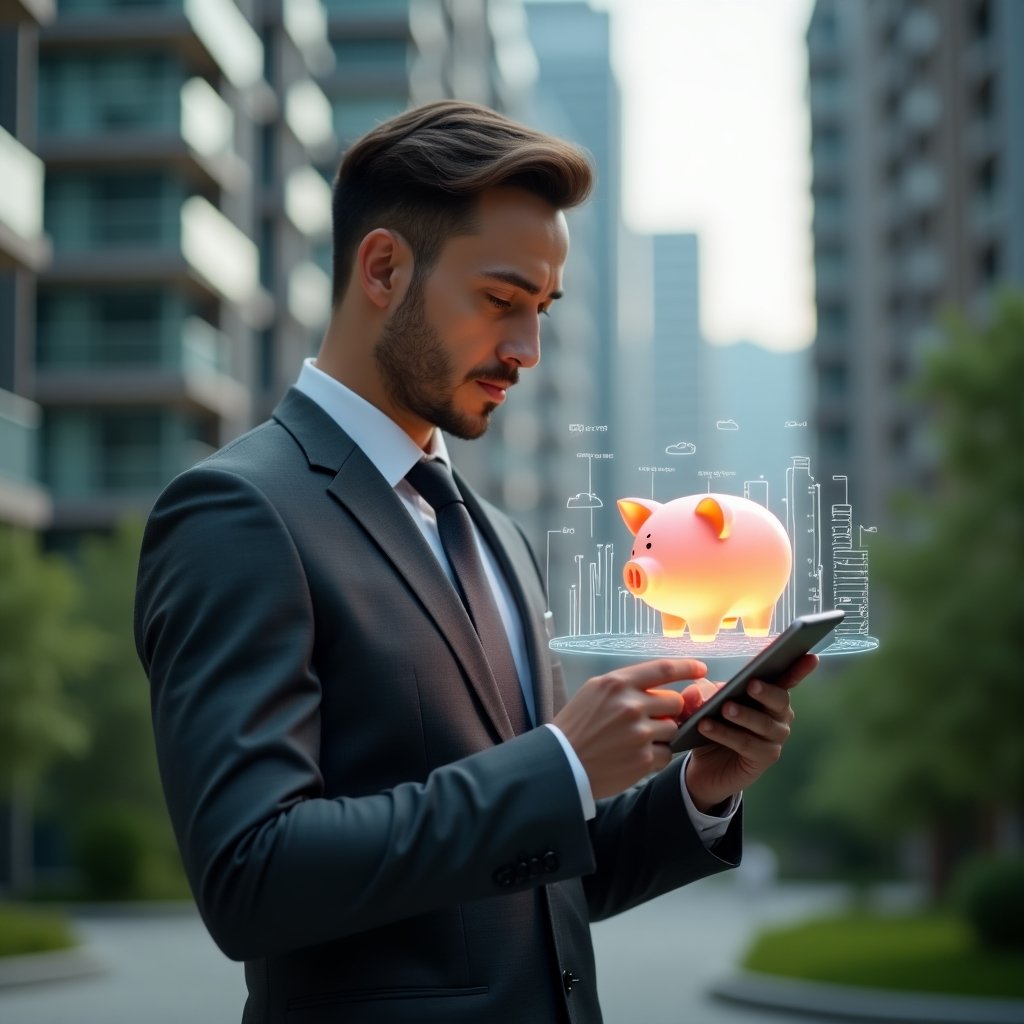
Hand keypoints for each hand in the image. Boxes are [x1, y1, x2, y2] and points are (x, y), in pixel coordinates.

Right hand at [553, 659, 707, 798]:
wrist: (561, 763)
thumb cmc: (577, 726)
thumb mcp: (595, 692)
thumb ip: (627, 686)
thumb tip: (660, 687)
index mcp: (618, 683)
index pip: (664, 669)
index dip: (687, 667)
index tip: (701, 669)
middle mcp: (631, 705)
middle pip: (674, 702)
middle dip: (667, 711)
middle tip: (648, 720)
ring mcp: (639, 733)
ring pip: (672, 729)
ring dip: (661, 735)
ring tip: (635, 741)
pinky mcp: (643, 759)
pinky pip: (666, 753)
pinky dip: (656, 755)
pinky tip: (635, 756)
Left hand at [683, 654, 818, 812]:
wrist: (704, 766)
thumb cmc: (712, 724)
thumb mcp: (702, 703)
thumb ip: (702, 692)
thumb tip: (699, 690)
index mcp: (769, 694)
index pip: (787, 679)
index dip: (799, 668)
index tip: (809, 656)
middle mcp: (779, 715)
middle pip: (779, 700)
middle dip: (766, 691)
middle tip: (750, 684)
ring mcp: (775, 738)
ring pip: (763, 724)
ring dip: (743, 715)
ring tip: (724, 708)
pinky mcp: (764, 758)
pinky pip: (747, 744)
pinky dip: (726, 734)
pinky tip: (706, 726)